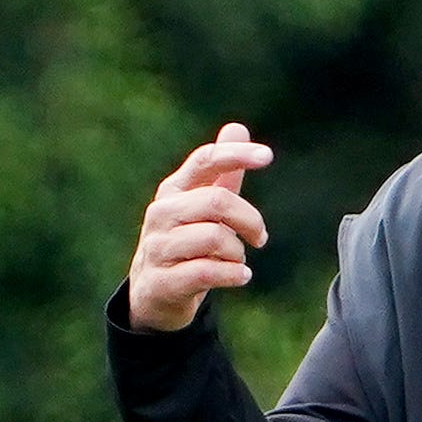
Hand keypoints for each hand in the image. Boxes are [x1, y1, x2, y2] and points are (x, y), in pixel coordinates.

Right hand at [124, 124, 274, 331]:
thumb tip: (238, 127)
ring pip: (213, 238)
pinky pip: (207, 272)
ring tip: (238, 260)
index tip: (267, 156)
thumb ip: (222, 172)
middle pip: (217, 201)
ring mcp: (158, 248)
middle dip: (249, 219)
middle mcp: (161, 214)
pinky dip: (233, 274)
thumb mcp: (201, 206)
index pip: (205, 160)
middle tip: (260, 237)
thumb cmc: (186, 242)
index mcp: (174, 189)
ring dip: (238, 252)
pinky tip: (241, 276)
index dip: (236, 155)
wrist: (153, 293)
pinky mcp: (162, 281)